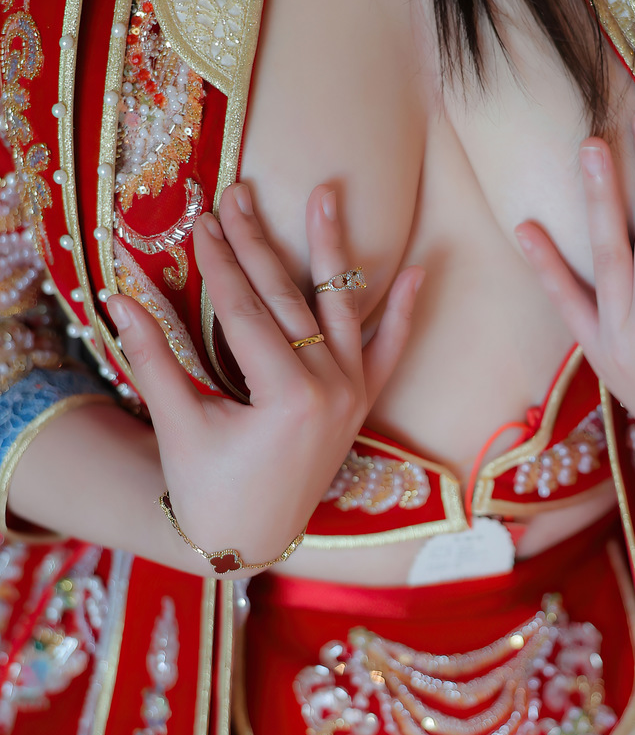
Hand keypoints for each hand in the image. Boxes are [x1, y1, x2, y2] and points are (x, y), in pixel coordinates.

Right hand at [108, 182, 423, 570]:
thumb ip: (153, 357)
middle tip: (237, 193)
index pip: (245, 312)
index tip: (199, 219)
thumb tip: (116, 294)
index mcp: (287, 398)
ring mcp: (352, 396)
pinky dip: (402, 314)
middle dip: (258, 244)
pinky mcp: (361, 404)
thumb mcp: (178, 424)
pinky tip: (418, 271)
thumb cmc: (207, 488)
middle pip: (287, 300)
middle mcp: (331, 390)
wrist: (247, 541)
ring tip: (326, 194)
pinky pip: (387, 352)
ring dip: (331, 250)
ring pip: (339, 310)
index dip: (217, 264)